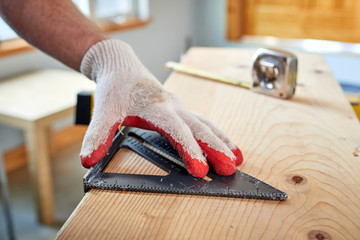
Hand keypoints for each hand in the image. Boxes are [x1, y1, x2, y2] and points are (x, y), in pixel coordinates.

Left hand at [80, 40, 242, 177]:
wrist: (121, 67)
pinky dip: (216, 134)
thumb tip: (88, 160)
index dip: (189, 149)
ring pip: (206, 123)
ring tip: (237, 159)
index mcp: (155, 107)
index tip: (199, 170)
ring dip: (222, 141)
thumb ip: (98, 134)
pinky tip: (225, 145)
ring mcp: (178, 106)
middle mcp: (172, 106)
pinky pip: (202, 121)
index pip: (176, 129)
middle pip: (199, 126)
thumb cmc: (114, 88)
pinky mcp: (180, 109)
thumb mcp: (103, 111)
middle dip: (216, 147)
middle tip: (230, 168)